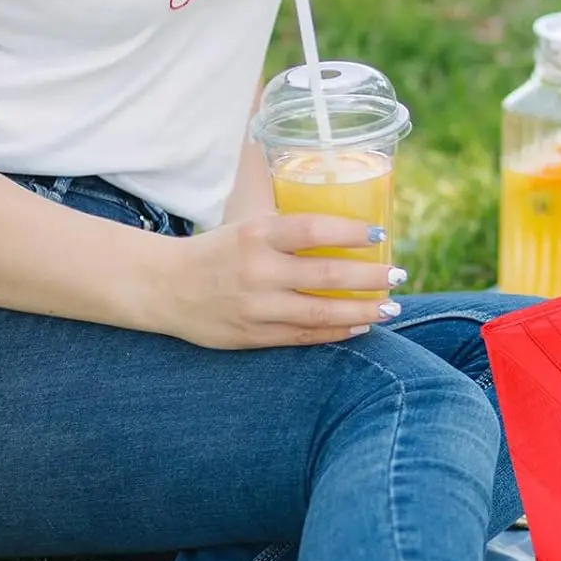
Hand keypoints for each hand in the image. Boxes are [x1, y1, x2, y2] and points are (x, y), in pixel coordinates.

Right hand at [156, 213, 403, 349]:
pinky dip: (337, 331)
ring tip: (391, 307)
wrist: (162, 287)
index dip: (351, 230)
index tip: (381, 233)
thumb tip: (352, 224)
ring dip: (363, 310)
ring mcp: (255, 307)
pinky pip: (304, 336)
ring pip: (321, 312)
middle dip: (370, 277)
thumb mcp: (248, 227)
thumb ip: (290, 229)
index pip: (313, 229)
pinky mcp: (252, 336)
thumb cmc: (217, 251)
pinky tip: (362, 326)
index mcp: (256, 234)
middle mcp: (257, 269)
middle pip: (326, 274)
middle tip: (399, 275)